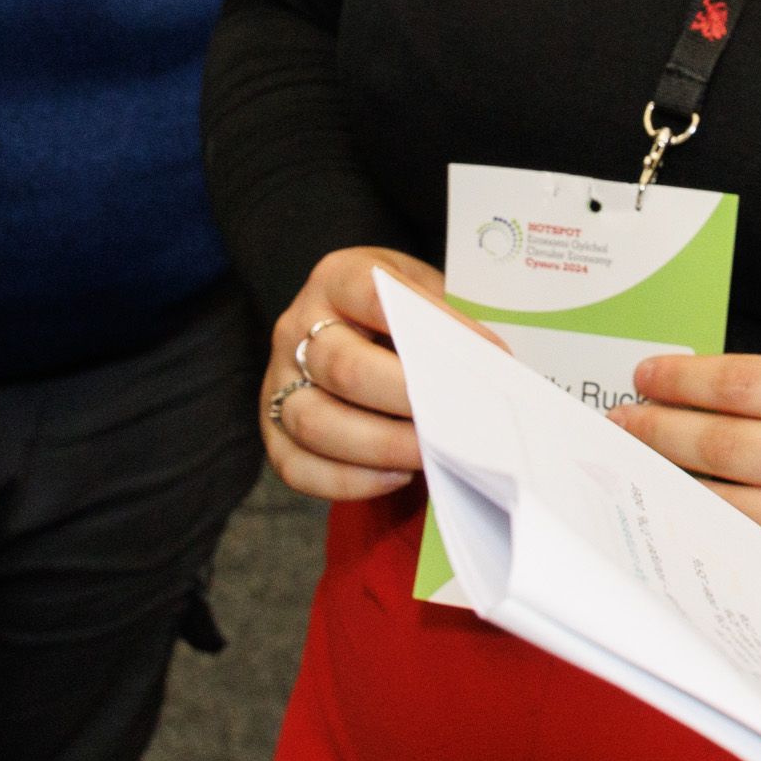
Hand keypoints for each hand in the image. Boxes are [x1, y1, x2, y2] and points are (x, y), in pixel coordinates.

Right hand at [262, 249, 471, 503]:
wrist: (355, 332)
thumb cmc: (401, 315)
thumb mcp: (422, 293)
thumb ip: (444, 323)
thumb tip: (488, 367)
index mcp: (337, 278)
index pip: (372, 295)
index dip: (432, 325)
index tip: (486, 353)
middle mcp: (296, 327)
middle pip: (341, 367)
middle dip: (405, 399)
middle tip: (455, 419)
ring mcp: (278, 381)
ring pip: (314, 422)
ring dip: (380, 447)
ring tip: (431, 454)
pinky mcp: (272, 431)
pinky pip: (298, 468)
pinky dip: (349, 481)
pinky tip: (397, 476)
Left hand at [623, 349, 760, 576]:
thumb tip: (697, 394)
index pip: (747, 386)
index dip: (684, 380)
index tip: (646, 376)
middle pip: (726, 446)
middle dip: (659, 431)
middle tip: (622, 423)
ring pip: (729, 507)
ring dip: (670, 487)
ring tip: (636, 470)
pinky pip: (756, 559)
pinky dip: (710, 539)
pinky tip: (680, 523)